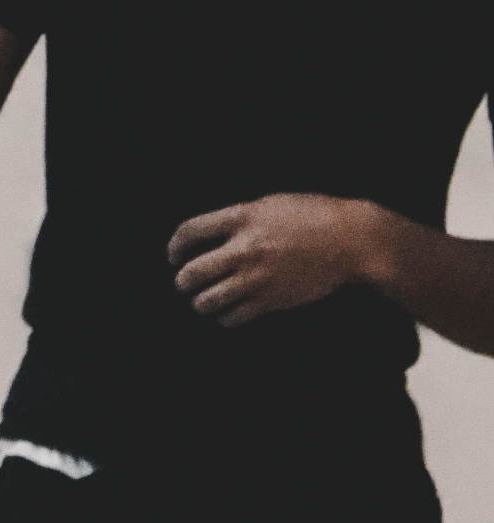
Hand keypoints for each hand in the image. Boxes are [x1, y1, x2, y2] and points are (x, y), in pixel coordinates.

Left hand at [169, 194, 377, 327]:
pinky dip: (226, 318)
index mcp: (241, 218)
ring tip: (200, 302)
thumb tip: (216, 233)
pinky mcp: (274, 299)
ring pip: (211, 298)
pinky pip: (238, 315)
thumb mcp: (268, 204)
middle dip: (182, 280)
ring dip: (200, 303)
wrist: (350, 240)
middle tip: (181, 283)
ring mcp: (259, 276)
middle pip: (194, 270)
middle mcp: (245, 248)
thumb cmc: (312, 214)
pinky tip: (225, 316)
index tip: (173, 254)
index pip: (190, 231)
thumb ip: (239, 218)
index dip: (175, 245)